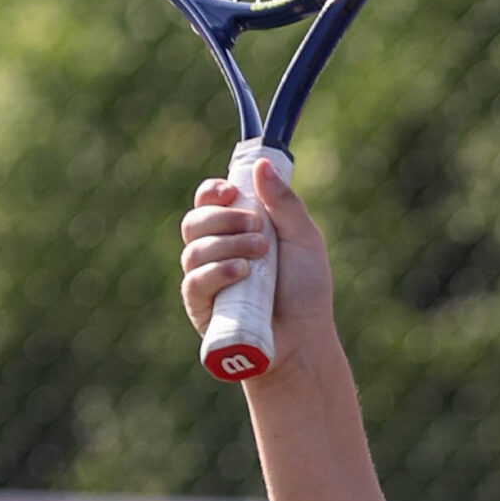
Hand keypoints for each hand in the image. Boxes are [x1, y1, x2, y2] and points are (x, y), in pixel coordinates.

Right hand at [179, 161, 332, 372]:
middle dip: (223, 218)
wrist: (305, 337)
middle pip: (195, 221)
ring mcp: (205, 279)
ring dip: (226, 244)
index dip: (212, 192)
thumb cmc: (305, 289)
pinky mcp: (201, 307)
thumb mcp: (303, 239)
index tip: (231, 192)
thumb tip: (262, 163)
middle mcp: (215, 251)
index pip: (208, 201)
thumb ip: (284, 203)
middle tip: (257, 228)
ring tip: (260, 253)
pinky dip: (216, 271)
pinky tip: (240, 272)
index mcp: (235, 230)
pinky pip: (194, 281)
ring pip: (194, 249)